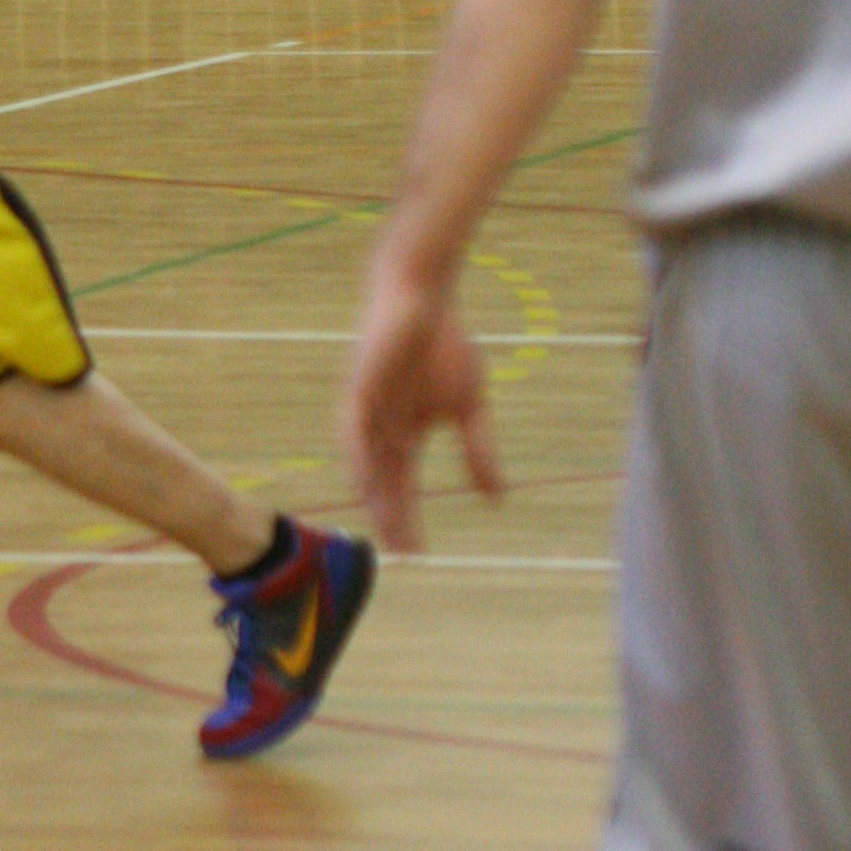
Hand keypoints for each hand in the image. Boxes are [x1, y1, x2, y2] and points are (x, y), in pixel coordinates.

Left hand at [341, 255, 503, 552]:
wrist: (423, 296)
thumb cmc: (444, 346)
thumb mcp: (469, 408)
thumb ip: (479, 452)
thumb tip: (497, 499)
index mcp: (403, 434)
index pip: (403, 486)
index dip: (409, 518)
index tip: (419, 554)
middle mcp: (379, 429)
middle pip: (382, 484)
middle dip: (391, 518)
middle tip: (400, 554)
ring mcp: (366, 411)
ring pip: (365, 463)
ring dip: (373, 496)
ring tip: (383, 528)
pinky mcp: (357, 388)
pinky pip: (353, 429)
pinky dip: (358, 456)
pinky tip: (364, 482)